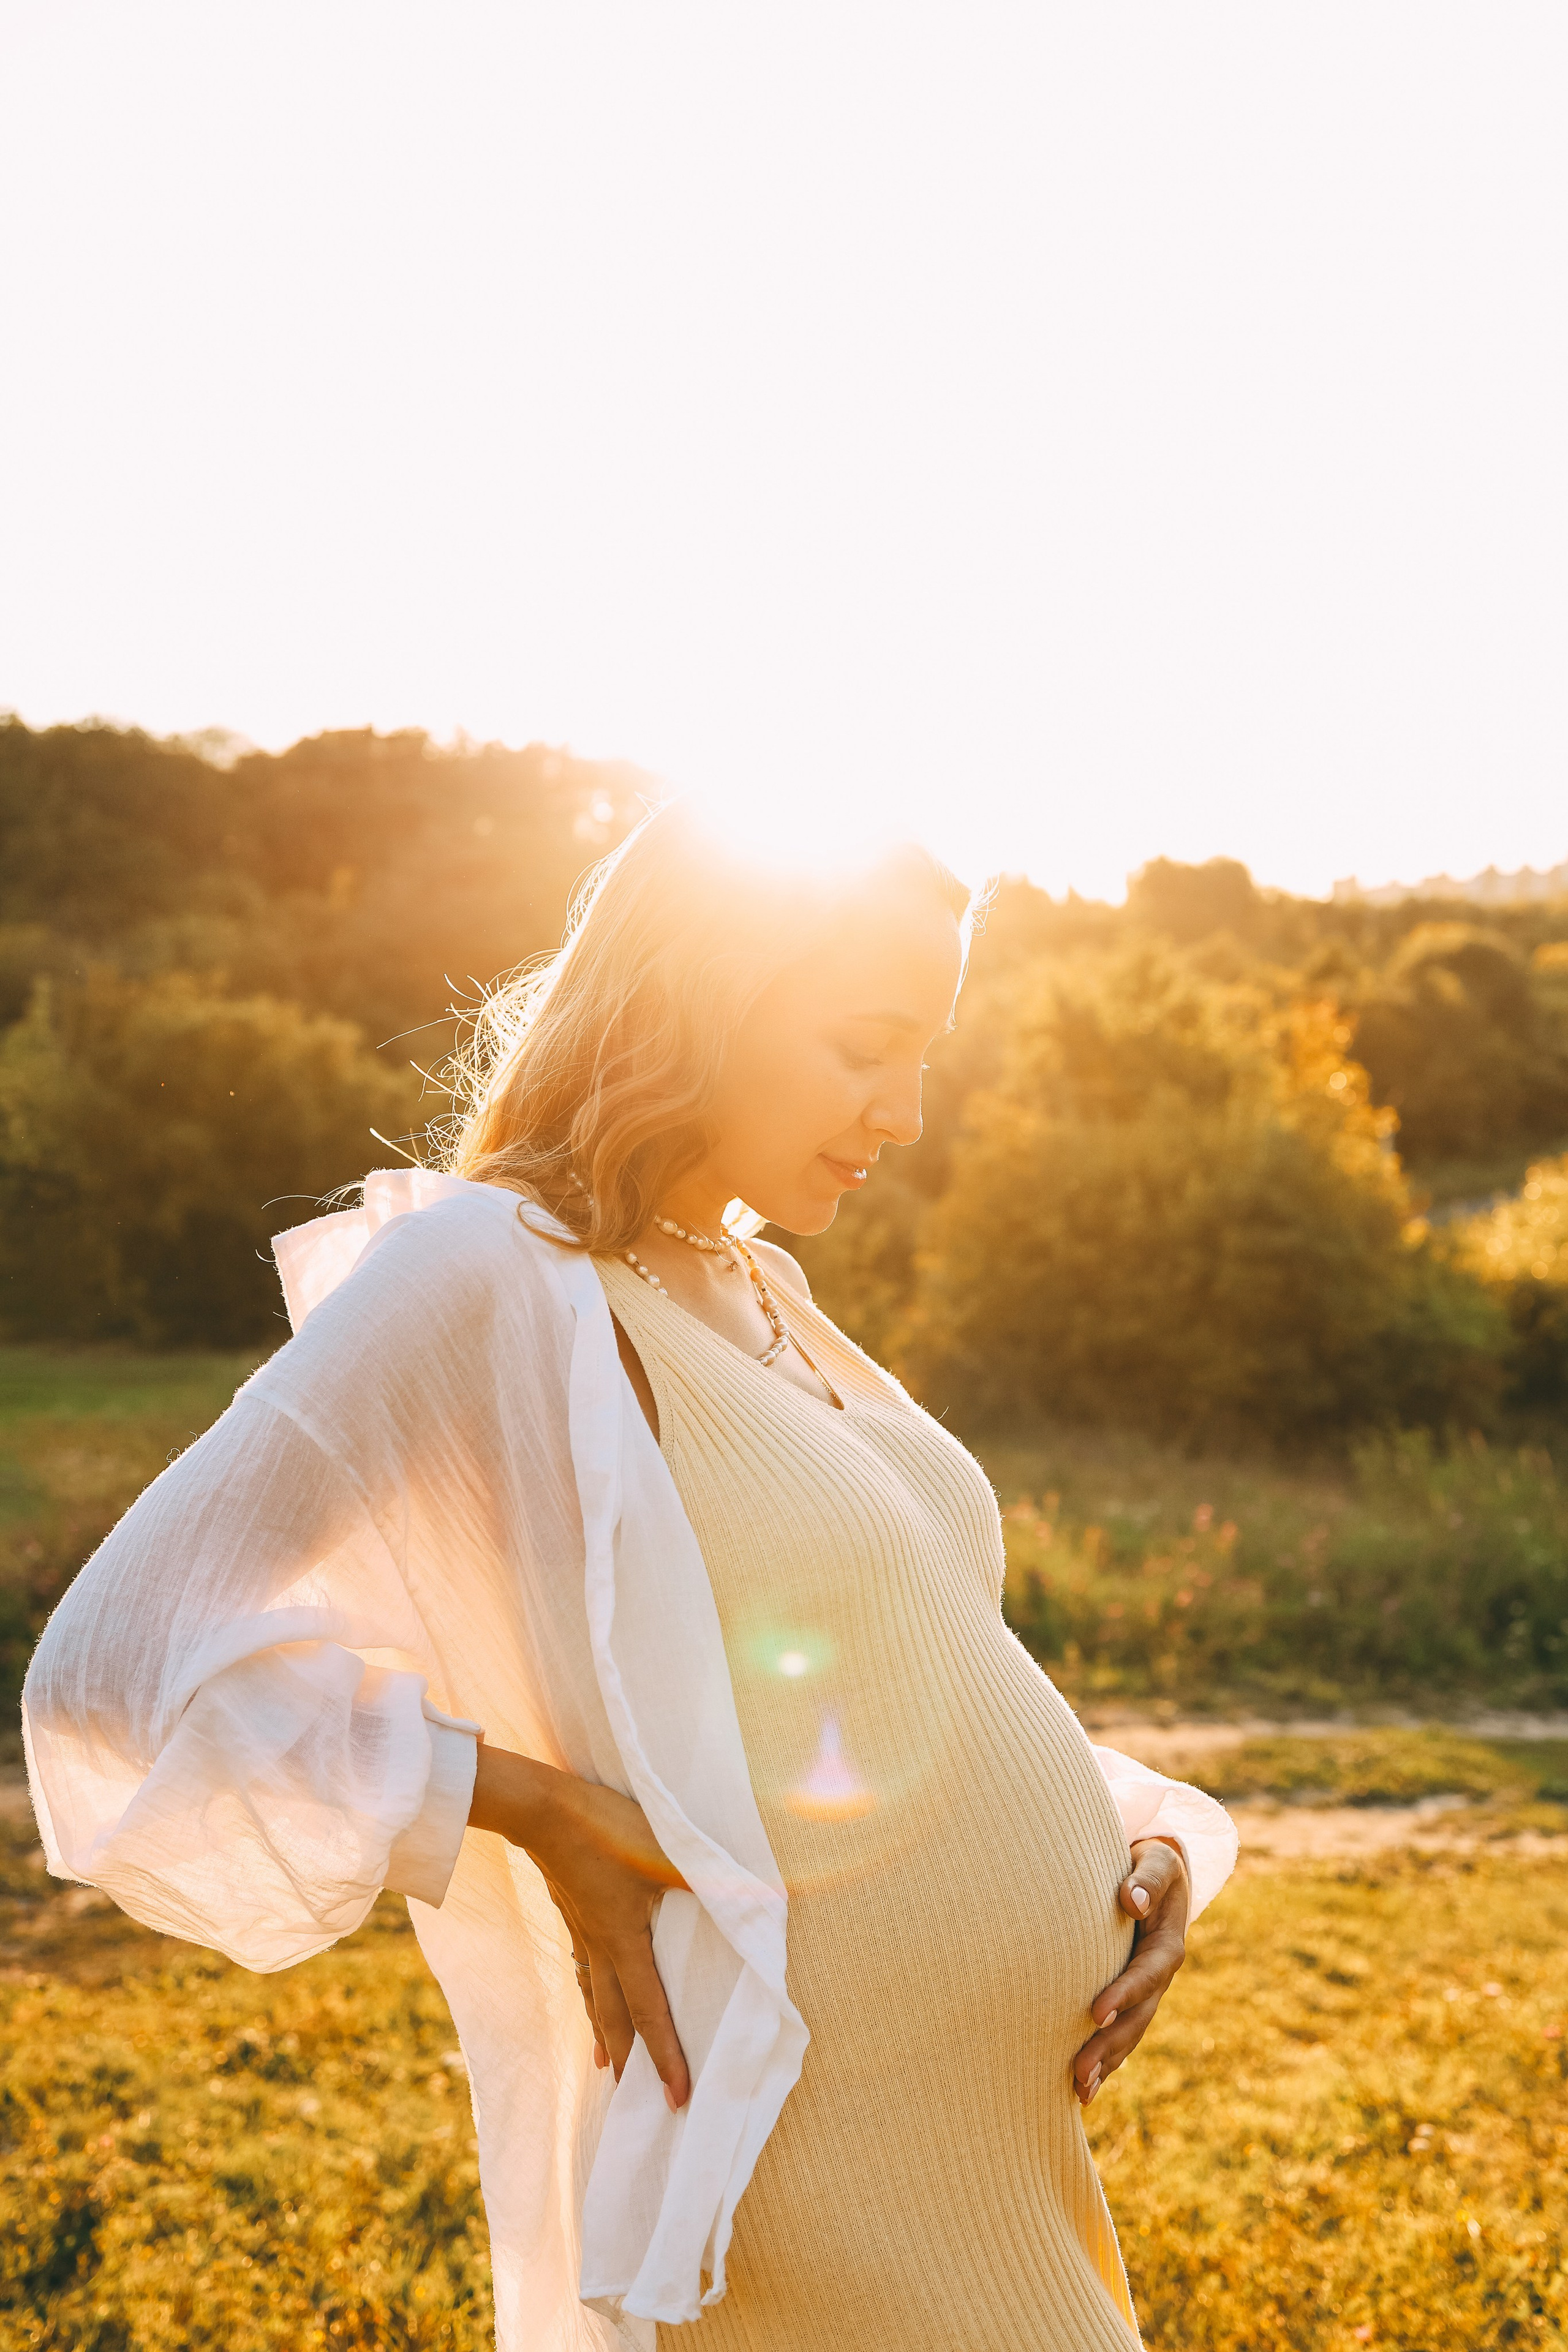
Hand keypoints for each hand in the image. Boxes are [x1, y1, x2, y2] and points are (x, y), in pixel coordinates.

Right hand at [469, 1744, 691, 2106]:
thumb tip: (761, 1896)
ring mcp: (581, 1928)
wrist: (541, 1807)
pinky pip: (583, 1964)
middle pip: (614, 2016)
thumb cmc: (607, 1830)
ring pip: (593, 1993)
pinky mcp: (570, 1907)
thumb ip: (712, 1878)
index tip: (674, 2098)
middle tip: (633, 2100)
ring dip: (604, 2030)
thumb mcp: (666, 1852)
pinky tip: (588, 1980)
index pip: (650, 2011)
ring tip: (606, 2062)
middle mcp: (600, 1946)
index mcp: (624, 1942)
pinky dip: (589, 1988)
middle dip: (629, 2060)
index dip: (665, 2057)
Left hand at [1073, 1837, 1188, 2106]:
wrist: (1156, 1876)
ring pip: (1128, 2035)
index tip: (1095, 2012)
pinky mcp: (1129, 2000)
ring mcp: (1145, 1993)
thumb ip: (1146, 1878)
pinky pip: (1119, 2035)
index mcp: (1166, 1946)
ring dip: (1105, 2063)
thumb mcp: (1156, 1860)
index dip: (1124, 1994)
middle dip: (1109, 2046)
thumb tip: (1131, 1899)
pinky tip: (1081, 2090)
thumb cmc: (1150, 1864)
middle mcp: (1157, 1977)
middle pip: (1137, 2018)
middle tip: (1079, 2071)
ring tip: (1079, 2090)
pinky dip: (1104, 2062)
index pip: (1145, 1975)